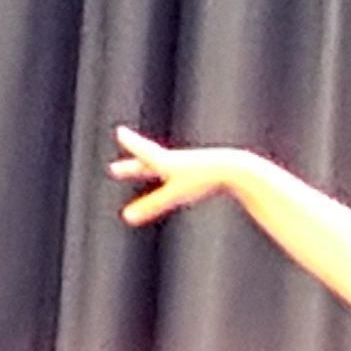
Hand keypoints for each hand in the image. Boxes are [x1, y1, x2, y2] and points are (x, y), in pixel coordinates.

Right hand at [107, 124, 261, 225]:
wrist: (235, 169)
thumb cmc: (203, 179)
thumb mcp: (174, 194)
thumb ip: (151, 205)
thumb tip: (126, 218)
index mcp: (166, 160)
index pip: (143, 151)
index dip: (131, 143)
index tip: (120, 132)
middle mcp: (176, 161)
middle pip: (148, 163)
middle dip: (131, 168)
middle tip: (114, 169)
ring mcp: (189, 166)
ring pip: (163, 168)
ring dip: (148, 171)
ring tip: (140, 173)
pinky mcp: (202, 173)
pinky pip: (179, 176)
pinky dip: (168, 178)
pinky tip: (172, 183)